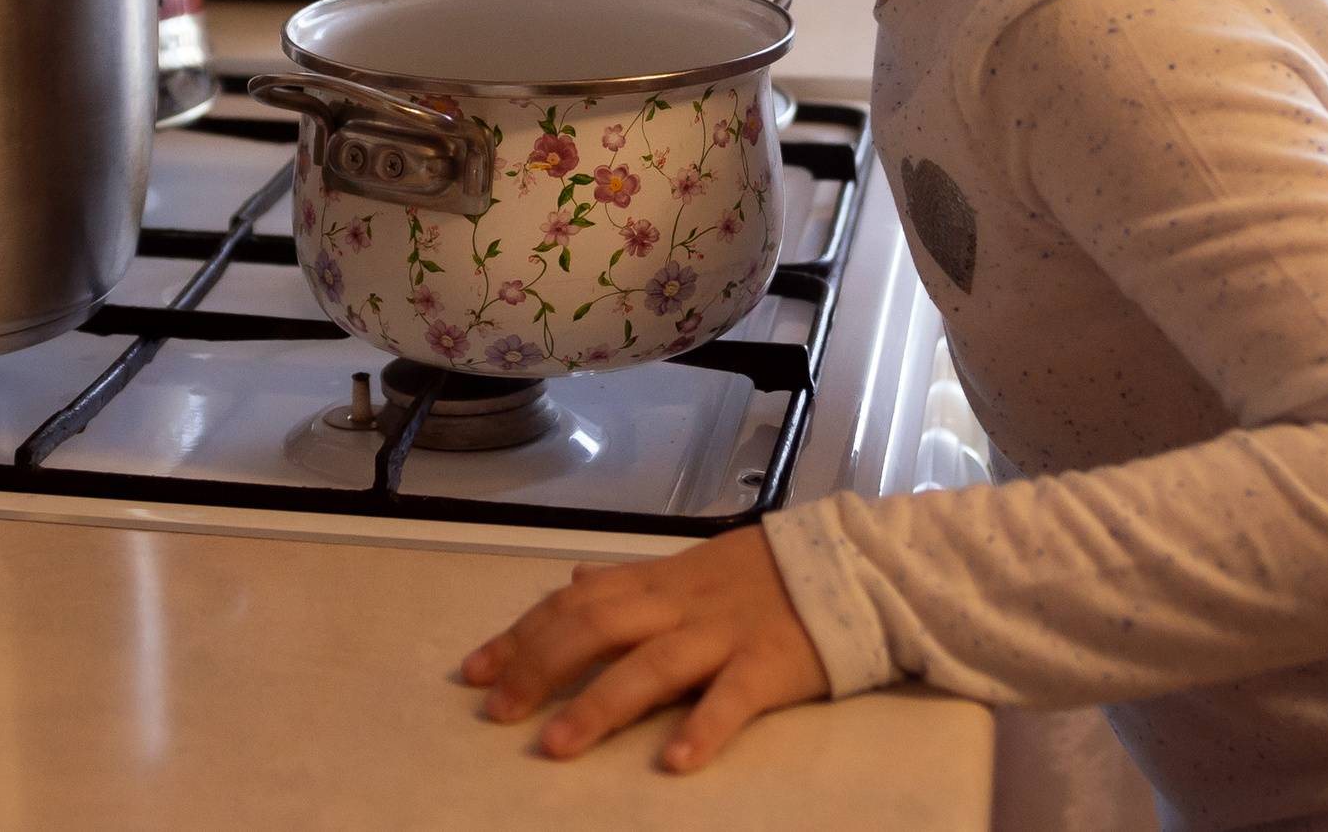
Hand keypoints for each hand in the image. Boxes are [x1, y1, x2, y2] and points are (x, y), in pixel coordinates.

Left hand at [460, 525, 828, 772]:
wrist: (852, 565)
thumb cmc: (764, 575)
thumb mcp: (688, 567)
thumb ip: (629, 581)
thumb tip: (574, 581)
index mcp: (657, 581)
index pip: (573, 603)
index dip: (521, 636)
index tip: (474, 672)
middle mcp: (680, 604)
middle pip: (597, 627)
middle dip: (541, 668)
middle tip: (497, 711)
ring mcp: (726, 633)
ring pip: (652, 664)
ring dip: (600, 704)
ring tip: (558, 746)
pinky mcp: (773, 664)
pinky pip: (733, 697)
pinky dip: (703, 728)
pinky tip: (673, 764)